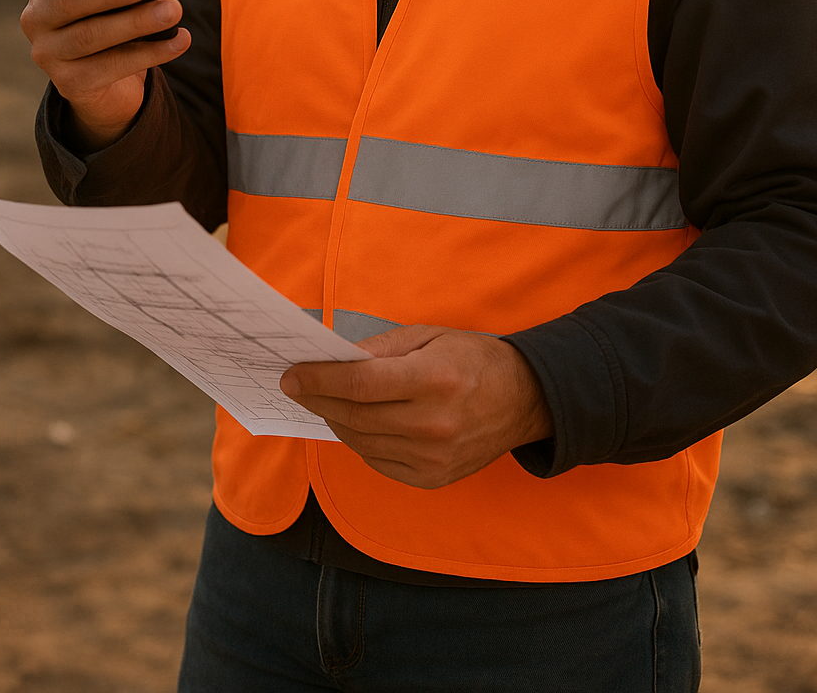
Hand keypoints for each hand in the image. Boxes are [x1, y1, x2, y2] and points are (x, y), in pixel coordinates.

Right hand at [19, 0, 190, 150]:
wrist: (105, 84)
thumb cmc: (110, 22)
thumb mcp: (108, 0)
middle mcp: (38, 20)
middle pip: (68, 3)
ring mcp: (50, 54)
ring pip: (91, 36)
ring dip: (136, 22)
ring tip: (172, 11)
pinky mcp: (71, 84)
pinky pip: (113, 66)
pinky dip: (152, 52)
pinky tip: (179, 40)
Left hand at [279, 324, 552, 488]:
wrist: (524, 400)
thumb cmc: (473, 358)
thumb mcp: (430, 336)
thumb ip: (382, 348)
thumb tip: (335, 360)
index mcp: (433, 379)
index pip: (360, 383)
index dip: (320, 379)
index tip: (292, 374)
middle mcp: (433, 424)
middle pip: (355, 415)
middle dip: (318, 399)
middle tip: (295, 386)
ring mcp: (433, 458)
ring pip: (361, 442)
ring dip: (334, 420)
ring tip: (320, 401)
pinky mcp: (431, 479)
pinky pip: (378, 461)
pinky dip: (358, 442)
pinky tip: (352, 422)